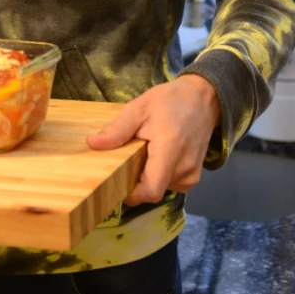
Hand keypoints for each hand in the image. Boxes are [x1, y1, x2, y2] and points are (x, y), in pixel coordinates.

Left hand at [86, 75, 220, 206]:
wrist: (202, 99)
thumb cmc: (169, 101)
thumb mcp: (139, 107)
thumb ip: (118, 129)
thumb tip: (92, 144)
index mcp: (170, 149)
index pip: (151, 190)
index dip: (130, 193)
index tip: (114, 181)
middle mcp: (185, 168)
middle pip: (153, 190)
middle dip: (136, 179)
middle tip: (127, 157)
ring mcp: (192, 175)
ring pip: (161, 188)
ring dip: (148, 175)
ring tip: (145, 151)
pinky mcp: (194, 177)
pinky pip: (170, 184)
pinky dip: (159, 174)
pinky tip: (157, 156)